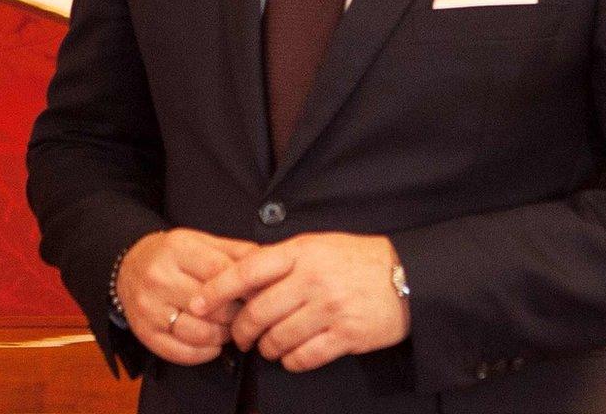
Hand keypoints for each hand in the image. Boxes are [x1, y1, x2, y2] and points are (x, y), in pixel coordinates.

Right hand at [115, 230, 257, 365]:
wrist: (127, 267)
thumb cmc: (170, 256)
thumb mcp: (200, 242)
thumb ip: (236, 251)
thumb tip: (271, 262)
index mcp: (176, 250)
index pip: (220, 273)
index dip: (246, 288)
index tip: (263, 296)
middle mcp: (159, 279)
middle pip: (213, 306)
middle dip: (237, 314)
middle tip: (246, 315)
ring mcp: (150, 309)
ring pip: (200, 333)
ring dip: (223, 336)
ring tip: (228, 328)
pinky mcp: (146, 333)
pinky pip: (183, 352)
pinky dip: (205, 352)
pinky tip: (212, 342)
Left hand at [188, 233, 408, 372]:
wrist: (408, 277)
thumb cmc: (357, 260)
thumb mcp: (317, 245)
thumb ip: (282, 259)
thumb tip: (241, 278)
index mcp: (300, 252)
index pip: (246, 271)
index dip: (216, 290)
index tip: (197, 304)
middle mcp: (312, 279)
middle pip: (257, 311)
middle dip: (241, 330)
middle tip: (238, 336)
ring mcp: (330, 308)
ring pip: (278, 337)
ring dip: (266, 348)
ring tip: (266, 347)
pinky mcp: (347, 335)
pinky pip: (305, 356)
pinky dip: (291, 361)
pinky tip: (290, 357)